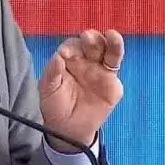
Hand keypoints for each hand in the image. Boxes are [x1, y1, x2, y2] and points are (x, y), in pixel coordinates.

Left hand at [38, 29, 123, 151]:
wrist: (69, 129)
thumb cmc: (55, 104)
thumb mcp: (47, 89)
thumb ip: (52, 72)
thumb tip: (58, 56)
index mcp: (68, 59)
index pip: (71, 46)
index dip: (70, 47)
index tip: (65, 54)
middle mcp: (84, 60)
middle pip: (90, 43)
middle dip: (90, 38)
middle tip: (87, 38)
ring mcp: (99, 69)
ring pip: (106, 49)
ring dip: (109, 40)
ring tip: (111, 35)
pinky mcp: (111, 81)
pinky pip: (115, 64)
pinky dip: (117, 51)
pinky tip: (115, 44)